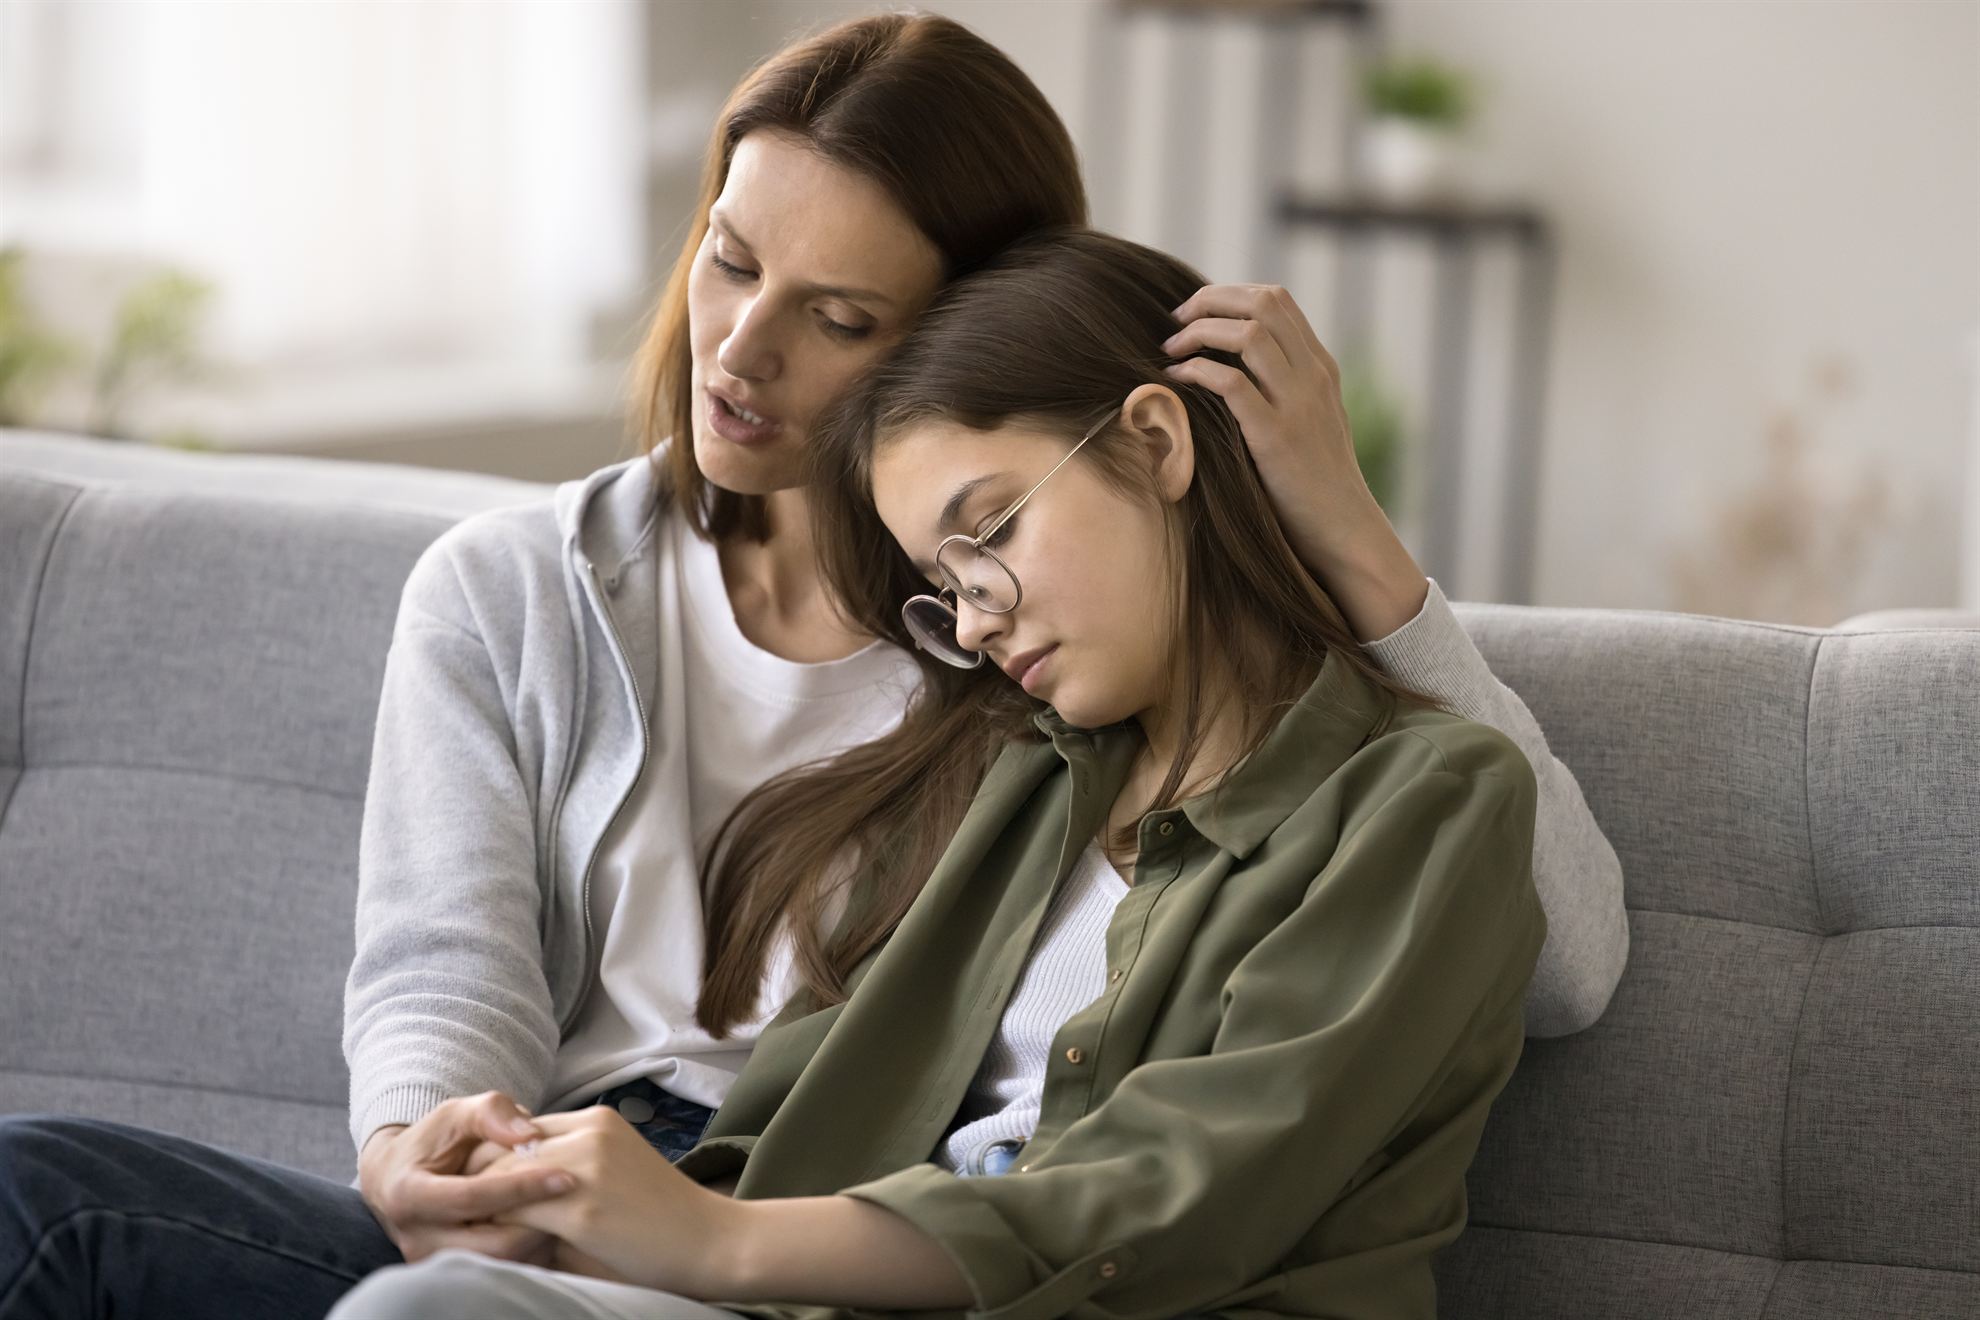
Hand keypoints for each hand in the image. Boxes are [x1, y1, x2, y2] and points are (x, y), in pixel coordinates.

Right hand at [357, 1091, 571, 1266]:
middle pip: (491, 1245)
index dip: (521, 1188)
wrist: (398, 1178)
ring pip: (503, 1265)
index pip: (472, 1199)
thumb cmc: (433, 1141)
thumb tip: (531, 1134)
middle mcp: (418, 1238)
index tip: (565, 1176)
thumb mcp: (456, 1114)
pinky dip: (533, 1252)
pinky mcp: (453, 1275)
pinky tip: (552, 1226)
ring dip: (540, 1241)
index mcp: (410, 1195)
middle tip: (574, 1200)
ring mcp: (434, 1263)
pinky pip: (503, 1272)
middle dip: (538, 1222)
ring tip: (567, 1211)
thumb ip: (490, 1113)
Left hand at [482, 1106, 740, 1293]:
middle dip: (476, 1183)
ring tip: (471, 1234)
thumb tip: (507, 1193)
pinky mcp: (582, 1208)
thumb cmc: (663, 1217)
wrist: (712, 1241)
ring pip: (500, 1178)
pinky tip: (494, 1248)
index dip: (493, 1162)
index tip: (480, 1196)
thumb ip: (565, 1170)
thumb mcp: (614, 1171)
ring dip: (482, 1208)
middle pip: (501, 1148)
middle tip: (463, 1217)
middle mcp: (590, 1131)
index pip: (517, 1130)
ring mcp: (586, 1167)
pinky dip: (498, 1231)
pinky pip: (516, 1213)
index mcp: (598, 1119)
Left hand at [1163, 284, 1428, 641]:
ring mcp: (1298, 404)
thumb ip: (1284, 391)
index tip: (1195, 313)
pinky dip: (1197, 372)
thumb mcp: (1311, 423)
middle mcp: (1313, 376)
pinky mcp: (1276, 437)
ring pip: (1248, 334)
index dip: (1229, 294)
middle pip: (1263, 303)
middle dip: (1210, 301)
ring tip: (1170, 349)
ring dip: (1200, 333)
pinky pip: (1231, 383)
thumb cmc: (1316, 484)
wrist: (1345, 531)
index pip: (1277, 300)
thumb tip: (1231, 369)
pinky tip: (1176, 381)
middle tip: (1176, 322)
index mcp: (1320, 368)